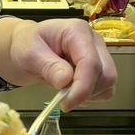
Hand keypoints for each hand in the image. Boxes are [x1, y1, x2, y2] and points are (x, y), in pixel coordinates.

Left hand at [0, 17, 116, 108]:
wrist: (27, 48)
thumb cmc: (27, 45)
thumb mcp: (30, 53)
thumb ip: (48, 65)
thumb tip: (65, 80)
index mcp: (77, 31)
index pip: (90, 62)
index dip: (83, 86)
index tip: (67, 103)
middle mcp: (93, 41)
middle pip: (106, 74)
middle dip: (86, 92)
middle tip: (62, 99)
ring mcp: (98, 55)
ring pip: (108, 84)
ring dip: (88, 96)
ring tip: (64, 92)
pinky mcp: (98, 69)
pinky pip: (104, 90)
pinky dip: (90, 97)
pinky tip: (72, 93)